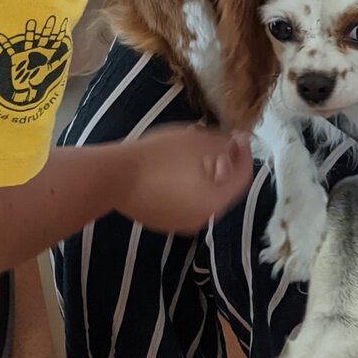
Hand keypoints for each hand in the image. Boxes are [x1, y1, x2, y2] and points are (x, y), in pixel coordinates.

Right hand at [117, 125, 252, 233]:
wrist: (113, 177)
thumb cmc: (157, 157)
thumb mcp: (196, 142)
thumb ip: (224, 144)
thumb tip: (238, 143)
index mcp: (214, 202)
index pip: (243, 177)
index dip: (244, 153)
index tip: (239, 134)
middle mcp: (202, 219)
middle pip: (225, 188)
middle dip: (225, 161)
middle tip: (218, 138)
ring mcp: (182, 223)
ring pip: (206, 195)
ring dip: (208, 171)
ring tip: (196, 147)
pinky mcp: (164, 221)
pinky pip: (187, 201)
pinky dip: (190, 184)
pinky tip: (178, 165)